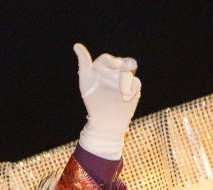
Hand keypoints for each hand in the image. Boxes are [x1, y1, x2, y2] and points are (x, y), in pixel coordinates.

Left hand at [74, 43, 140, 159]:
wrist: (106, 122)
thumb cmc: (93, 102)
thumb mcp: (86, 82)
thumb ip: (83, 64)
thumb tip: (76, 45)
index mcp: (100, 69)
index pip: (106, 59)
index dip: (110, 61)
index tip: (114, 66)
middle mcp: (113, 72)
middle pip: (122, 62)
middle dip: (124, 65)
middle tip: (125, 69)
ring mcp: (124, 79)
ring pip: (129, 72)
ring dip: (126, 82)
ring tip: (122, 94)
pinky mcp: (133, 87)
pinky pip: (135, 83)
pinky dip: (131, 90)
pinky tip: (125, 99)